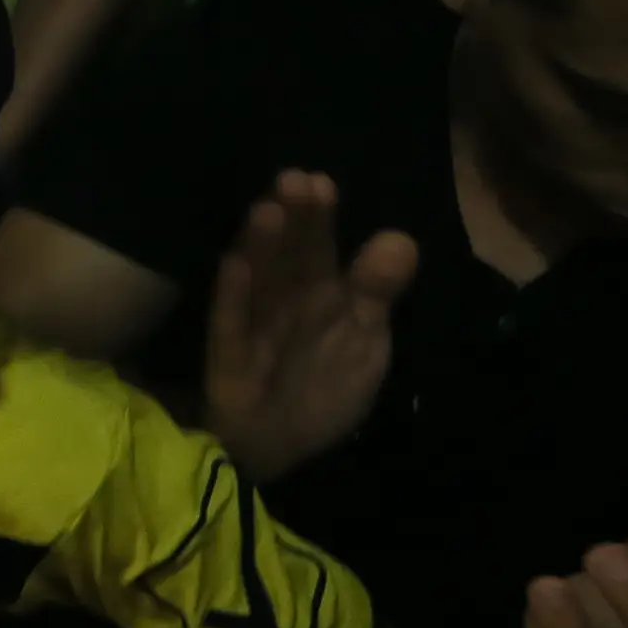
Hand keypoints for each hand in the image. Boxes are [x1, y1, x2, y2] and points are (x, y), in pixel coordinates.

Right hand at [203, 172, 419, 484]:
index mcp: (318, 292)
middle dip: (293, 220)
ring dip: (261, 247)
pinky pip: (230, 324)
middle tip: (294, 179)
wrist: (275, 447)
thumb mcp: (365, 342)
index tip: (319, 181)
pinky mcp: (226, 356)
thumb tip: (401, 237)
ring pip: (258, 281)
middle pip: (288, 256)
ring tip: (268, 211)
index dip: (319, 217)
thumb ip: (378, 292)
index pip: (318, 248)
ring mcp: (252, 325)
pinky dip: (232, 296)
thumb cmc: (322, 389)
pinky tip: (234, 265)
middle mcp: (282, 300)